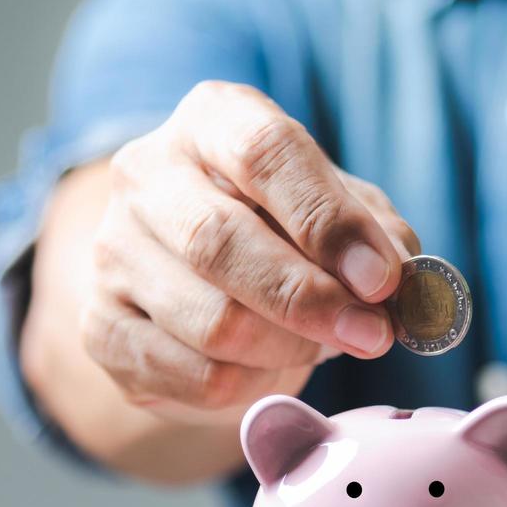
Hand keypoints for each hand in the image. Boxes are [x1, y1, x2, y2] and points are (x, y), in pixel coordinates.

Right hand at [85, 81, 419, 421]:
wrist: (194, 276)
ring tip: (318, 345)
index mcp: (210, 120)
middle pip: (220, 242)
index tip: (381, 278)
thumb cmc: (280, 229)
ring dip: (288, 349)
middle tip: (371, 334)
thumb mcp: (336, 208)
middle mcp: (145, 175)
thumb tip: (404, 284)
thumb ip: (375, 233)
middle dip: (308, 299)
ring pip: (211, 323)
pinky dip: (252, 386)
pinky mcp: (102, 329)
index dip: (328, 220)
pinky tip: (270, 368)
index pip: (264, 152)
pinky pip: (194, 377)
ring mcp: (113, 254)